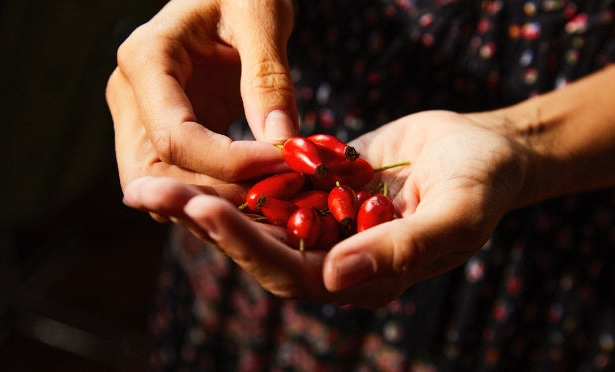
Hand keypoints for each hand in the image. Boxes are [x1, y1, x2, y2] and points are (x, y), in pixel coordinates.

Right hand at [106, 0, 297, 192]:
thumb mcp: (261, 16)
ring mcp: (139, 115)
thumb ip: (268, 78)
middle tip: (273, 193)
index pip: (175, 137)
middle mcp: (130, 93)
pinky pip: (177, 174)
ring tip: (267, 192)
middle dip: (215, 192)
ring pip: (161, 183)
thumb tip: (282, 141)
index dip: (230, 163)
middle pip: (156, 172)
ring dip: (212, 198)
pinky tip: (255, 186)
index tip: (284, 162)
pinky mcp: (160, 129)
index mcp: (145, 59)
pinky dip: (213, 189)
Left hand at [123, 111, 526, 307]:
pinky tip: (194, 158)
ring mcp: (323, 224)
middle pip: (258, 249)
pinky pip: (269, 187)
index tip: (205, 210)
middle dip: (204, 222)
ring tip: (153, 179)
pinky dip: (233, 176)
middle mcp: (334, 258)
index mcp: (363, 277)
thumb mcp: (458, 213)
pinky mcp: (317, 191)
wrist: (483, 149)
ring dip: (205, 199)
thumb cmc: (482, 182)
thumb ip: (403, 249)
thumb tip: (337, 277)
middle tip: (150, 193)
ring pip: (254, 218)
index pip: (292, 273)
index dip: (248, 245)